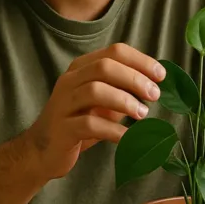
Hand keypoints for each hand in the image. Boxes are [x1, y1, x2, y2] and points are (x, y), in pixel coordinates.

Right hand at [21, 42, 164, 180]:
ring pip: (95, 91)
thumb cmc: (79, 123)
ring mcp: (63, 103)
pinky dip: (114, 130)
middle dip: (134, 78)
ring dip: (124, 101)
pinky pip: (89, 124)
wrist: (43, 151)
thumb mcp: (104, 104)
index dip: (140, 61)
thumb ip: (124, 91)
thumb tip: (155, 85)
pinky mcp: (62, 128)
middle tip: (154, 95)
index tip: (161, 75)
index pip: (114, 52)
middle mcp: (70, 81)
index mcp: (81, 69)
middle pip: (104, 67)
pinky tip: (128, 137)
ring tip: (143, 114)